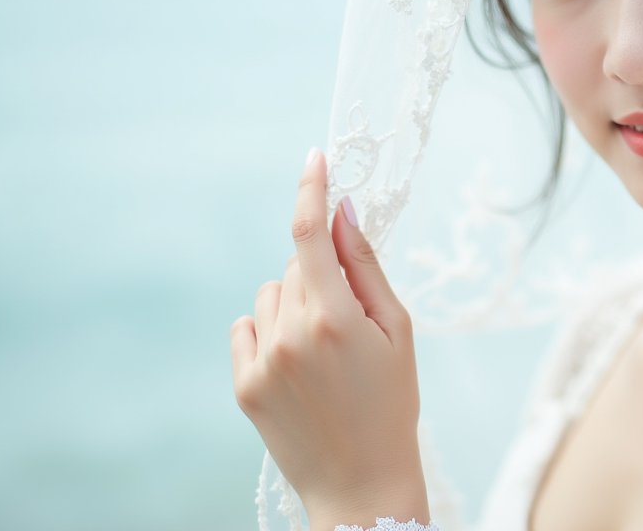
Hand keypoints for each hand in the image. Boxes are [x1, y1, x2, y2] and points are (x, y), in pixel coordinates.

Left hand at [231, 148, 428, 527]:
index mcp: (335, 317)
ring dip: (294, 301)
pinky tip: (297, 363)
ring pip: (271, 293)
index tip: (315, 158)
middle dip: (322, 271)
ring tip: (324, 346)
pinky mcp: (244, 384)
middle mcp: (291, 334)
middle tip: (352, 315)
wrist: (362, 483)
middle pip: (297, 264)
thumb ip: (366, 267)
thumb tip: (344, 212)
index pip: (310, 233)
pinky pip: (247, 326)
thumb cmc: (393, 404)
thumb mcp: (398, 331)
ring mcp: (262, 361)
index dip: (311, 188)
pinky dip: (269, 330)